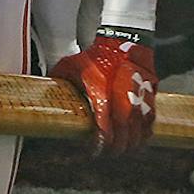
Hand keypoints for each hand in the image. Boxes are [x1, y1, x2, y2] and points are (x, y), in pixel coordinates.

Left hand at [51, 35, 156, 155]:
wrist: (123, 41)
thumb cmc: (95, 55)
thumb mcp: (71, 66)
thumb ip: (60, 82)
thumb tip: (43, 95)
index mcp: (100, 90)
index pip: (103, 122)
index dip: (101, 140)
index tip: (96, 149)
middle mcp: (121, 95)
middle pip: (123, 129)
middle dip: (117, 145)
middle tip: (110, 152)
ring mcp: (138, 95)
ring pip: (139, 126)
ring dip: (132, 142)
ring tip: (125, 149)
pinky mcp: (150, 94)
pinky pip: (150, 118)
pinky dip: (146, 131)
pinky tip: (139, 139)